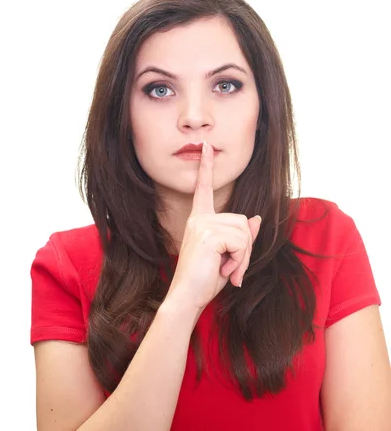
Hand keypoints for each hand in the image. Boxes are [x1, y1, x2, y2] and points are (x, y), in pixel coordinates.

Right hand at [166, 142, 261, 309]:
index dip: (205, 167)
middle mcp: (199, 218)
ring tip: (227, 271)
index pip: (204, 188)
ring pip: (245, 231)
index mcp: (199, 219)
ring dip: (243, 257)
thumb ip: (241, 236)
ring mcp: (203, 224)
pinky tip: (225, 271)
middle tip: (231, 269)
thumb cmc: (205, 279)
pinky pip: (242, 242)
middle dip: (245, 248)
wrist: (187, 296)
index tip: (206, 146)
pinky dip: (241, 261)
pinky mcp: (209, 233)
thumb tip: (256, 218)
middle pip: (243, 220)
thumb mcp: (228, 256)